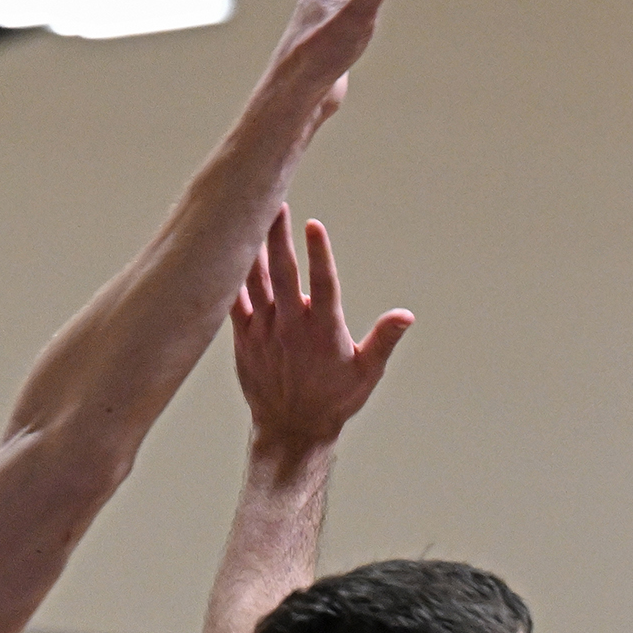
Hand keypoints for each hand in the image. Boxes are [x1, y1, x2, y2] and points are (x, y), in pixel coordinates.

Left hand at [231, 207, 412, 447]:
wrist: (291, 429)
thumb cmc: (335, 400)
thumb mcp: (367, 373)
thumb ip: (384, 340)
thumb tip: (406, 315)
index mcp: (324, 332)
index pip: (322, 285)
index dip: (318, 254)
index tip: (313, 225)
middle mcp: (291, 327)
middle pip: (282, 273)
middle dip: (278, 236)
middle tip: (275, 203)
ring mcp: (264, 332)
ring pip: (255, 281)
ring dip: (254, 247)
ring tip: (251, 215)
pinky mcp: (244, 339)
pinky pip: (234, 301)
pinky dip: (231, 275)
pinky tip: (226, 250)